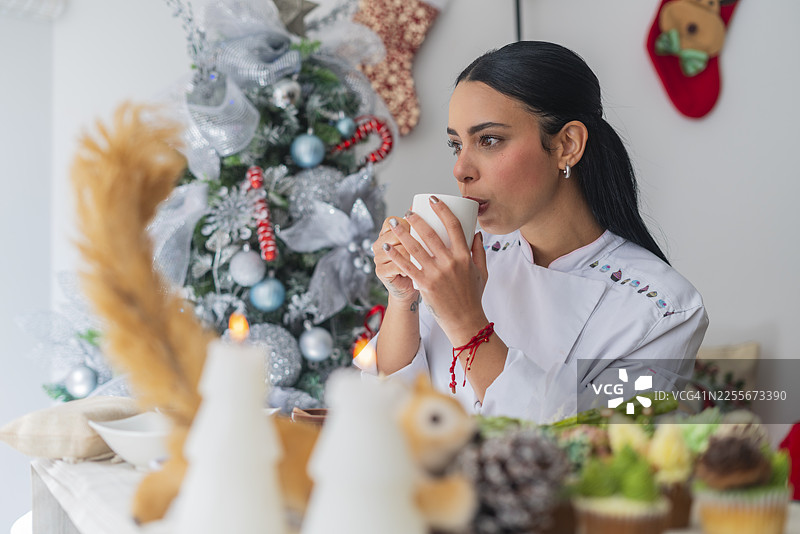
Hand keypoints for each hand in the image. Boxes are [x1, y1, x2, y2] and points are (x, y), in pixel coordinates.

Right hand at [372, 216, 418, 301]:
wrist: (410, 288)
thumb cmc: (417, 263)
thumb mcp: (418, 242)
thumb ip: (417, 225)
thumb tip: (418, 203)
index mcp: (385, 233)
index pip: (391, 220)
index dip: (406, 224)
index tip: (419, 231)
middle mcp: (378, 243)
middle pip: (395, 234)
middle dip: (412, 239)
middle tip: (425, 249)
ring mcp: (377, 258)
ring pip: (398, 249)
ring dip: (412, 255)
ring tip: (422, 262)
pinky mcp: (380, 271)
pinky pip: (396, 265)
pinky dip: (408, 269)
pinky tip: (414, 272)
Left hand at [383, 197, 488, 344]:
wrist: (466, 321)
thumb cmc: (473, 296)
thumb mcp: (482, 271)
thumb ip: (479, 251)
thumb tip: (476, 232)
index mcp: (465, 255)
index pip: (453, 225)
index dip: (442, 209)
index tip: (432, 199)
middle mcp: (450, 262)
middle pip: (429, 233)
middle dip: (415, 218)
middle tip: (406, 212)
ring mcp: (436, 273)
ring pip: (414, 247)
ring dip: (401, 232)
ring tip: (392, 223)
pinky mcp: (424, 285)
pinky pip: (406, 266)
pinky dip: (395, 255)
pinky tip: (386, 247)